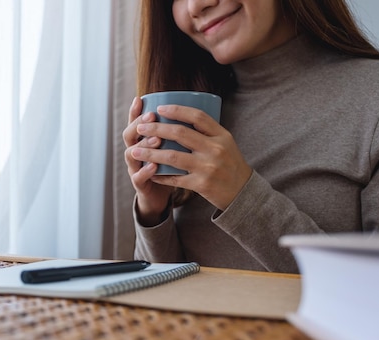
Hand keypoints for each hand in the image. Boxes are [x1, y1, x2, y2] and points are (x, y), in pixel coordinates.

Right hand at [123, 97, 175, 225]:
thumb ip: (174, 131)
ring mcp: (135, 168)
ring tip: (156, 140)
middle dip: (139, 124)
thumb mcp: (169, 146)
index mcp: (141, 140)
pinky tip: (154, 167)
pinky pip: (139, 177)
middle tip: (152, 116)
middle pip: (129, 135)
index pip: (134, 122)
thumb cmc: (167, 167)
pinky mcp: (140, 184)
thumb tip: (190, 108)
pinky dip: (146, 171)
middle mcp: (134, 152)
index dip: (134, 111)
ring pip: (132, 154)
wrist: (159, 195)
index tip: (140, 99)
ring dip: (144, 145)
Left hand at [130, 104, 251, 210]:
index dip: (176, 110)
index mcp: (221, 135)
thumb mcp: (225, 143)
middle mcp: (215, 149)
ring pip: (172, 156)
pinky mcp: (201, 184)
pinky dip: (159, 174)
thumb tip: (180, 114)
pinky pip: (174, 178)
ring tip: (135, 150)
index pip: (197, 116)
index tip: (159, 108)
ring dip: (150, 153)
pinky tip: (148, 171)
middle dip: (156, 129)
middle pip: (180, 134)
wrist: (243, 192)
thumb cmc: (230, 164)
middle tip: (140, 127)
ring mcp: (208, 167)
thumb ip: (207, 131)